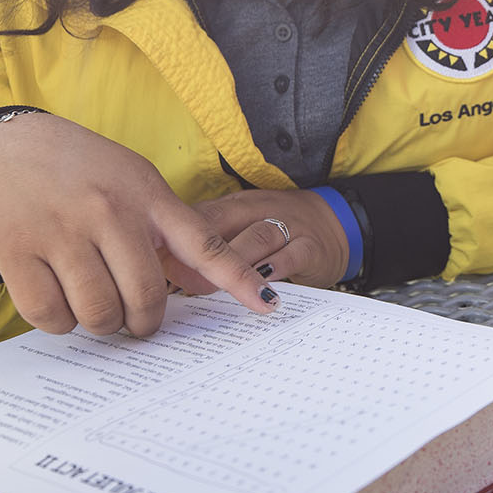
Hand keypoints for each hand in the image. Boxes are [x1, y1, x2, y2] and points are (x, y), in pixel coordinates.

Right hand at [0, 112, 276, 336]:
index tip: (269, 306)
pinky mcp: (16, 250)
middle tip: (135, 318)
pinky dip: (60, 322)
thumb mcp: (135, 181)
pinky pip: (51, 316)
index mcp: (147, 196)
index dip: (239, 280)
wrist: (7, 144)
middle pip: (146, 298)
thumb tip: (202, 281)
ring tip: (93, 302)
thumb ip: (167, 227)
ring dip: (100, 323)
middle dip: (143, 322)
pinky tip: (60, 299)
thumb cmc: (81, 169)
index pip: (204, 244)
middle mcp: (108, 212)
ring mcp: (61, 231)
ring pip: (98, 313)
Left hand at [179, 188, 352, 289]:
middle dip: (198, 251)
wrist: (337, 225)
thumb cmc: (275, 235)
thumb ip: (205, 251)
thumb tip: (163, 277)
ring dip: (232, 263)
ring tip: (211, 287)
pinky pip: (291, 256)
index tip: (156, 263)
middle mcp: (260, 209)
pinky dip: (273, 270)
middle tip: (177, 279)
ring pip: (257, 236)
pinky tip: (259, 287)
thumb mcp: (241, 233)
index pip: (200, 216)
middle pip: (224, 223)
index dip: (176, 239)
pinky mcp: (312, 246)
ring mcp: (288, 225)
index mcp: (235, 205)